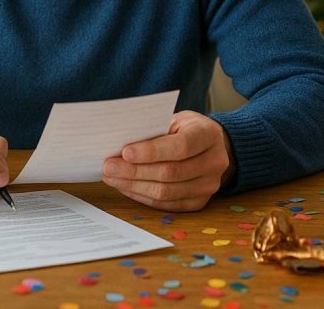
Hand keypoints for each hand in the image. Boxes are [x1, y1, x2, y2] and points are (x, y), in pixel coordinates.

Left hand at [102, 111, 234, 211]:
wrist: (211, 146)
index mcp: (208, 135)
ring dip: (134, 186)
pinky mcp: (199, 202)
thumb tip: (119, 145)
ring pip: (166, 192)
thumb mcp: (175, 120)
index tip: (125, 152)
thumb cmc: (185, 129)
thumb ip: (154, 130)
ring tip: (112, 177)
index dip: (152, 151)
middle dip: (135, 171)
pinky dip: (142, 196)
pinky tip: (126, 187)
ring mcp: (208, 185)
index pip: (181, 147)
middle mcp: (214, 162)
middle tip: (109, 166)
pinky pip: (166, 204)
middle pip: (171, 173)